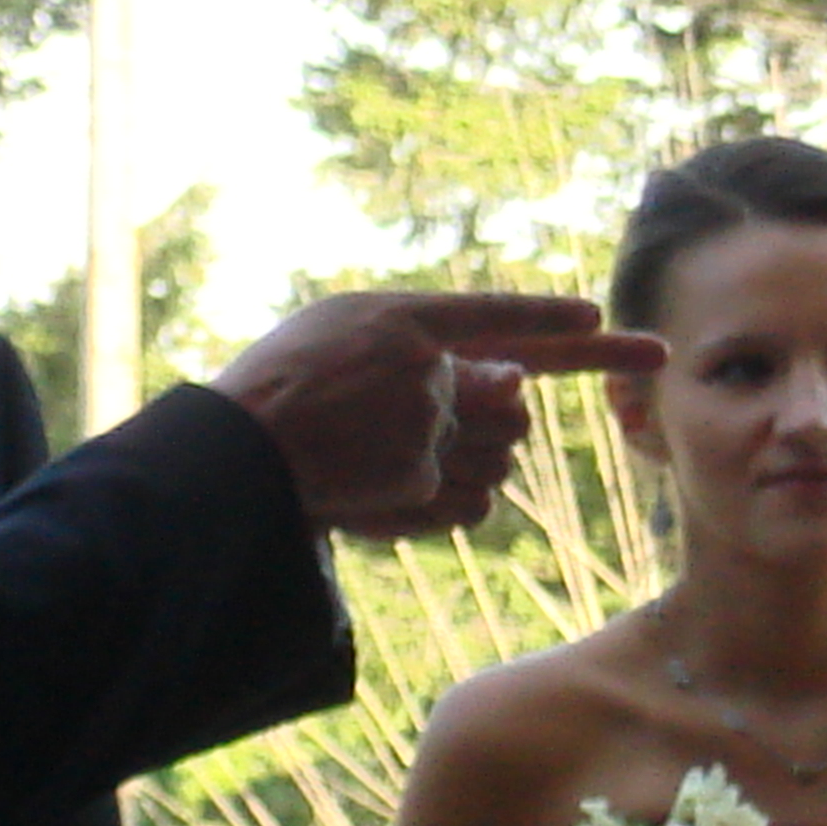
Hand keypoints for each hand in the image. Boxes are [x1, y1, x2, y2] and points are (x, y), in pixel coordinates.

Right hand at [212, 292, 662, 538]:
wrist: (230, 455)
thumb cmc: (268, 395)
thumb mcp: (335, 343)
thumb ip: (423, 355)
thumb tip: (517, 383)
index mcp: (400, 321)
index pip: (496, 315)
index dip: (549, 321)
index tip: (595, 321)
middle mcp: (426, 366)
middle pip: (514, 407)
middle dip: (494, 427)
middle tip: (426, 438)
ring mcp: (427, 421)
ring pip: (501, 457)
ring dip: (462, 470)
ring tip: (381, 471)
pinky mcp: (421, 474)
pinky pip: (473, 503)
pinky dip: (441, 510)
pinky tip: (381, 500)